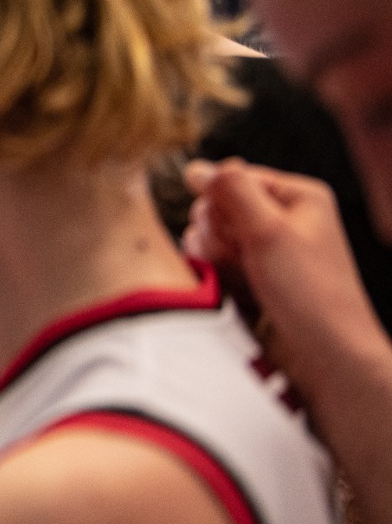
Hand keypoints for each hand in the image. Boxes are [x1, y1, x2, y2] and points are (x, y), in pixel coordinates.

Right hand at [184, 159, 384, 398]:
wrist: (327, 355)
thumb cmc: (310, 293)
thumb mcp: (269, 230)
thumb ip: (231, 190)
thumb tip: (197, 168)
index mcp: (299, 196)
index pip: (234, 177)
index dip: (221, 201)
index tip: (233, 230)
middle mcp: (286, 217)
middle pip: (220, 204)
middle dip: (216, 230)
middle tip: (239, 255)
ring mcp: (271, 247)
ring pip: (214, 232)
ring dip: (213, 253)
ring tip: (237, 275)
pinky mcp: (259, 274)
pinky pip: (219, 259)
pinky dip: (217, 270)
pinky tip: (229, 285)